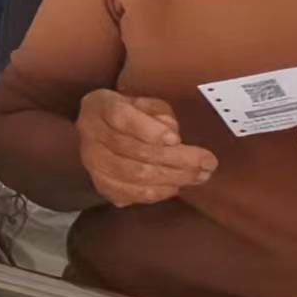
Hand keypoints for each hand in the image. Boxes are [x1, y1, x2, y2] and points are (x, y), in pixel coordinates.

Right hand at [76, 89, 216, 205]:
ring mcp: (92, 161)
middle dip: (174, 158)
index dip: (148, 130)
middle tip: (207, 163)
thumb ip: (159, 113)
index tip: (176, 139)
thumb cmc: (133, 114)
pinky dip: (155, 193)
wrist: (104, 132)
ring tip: (199, 176)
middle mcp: (90, 133)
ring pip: (132, 174)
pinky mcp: (100, 183)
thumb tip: (171, 135)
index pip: (120, 117)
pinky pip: (128, 193)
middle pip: (131, 150)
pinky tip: (175, 187)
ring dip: (171, 177)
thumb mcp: (147, 103)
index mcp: (101, 105)